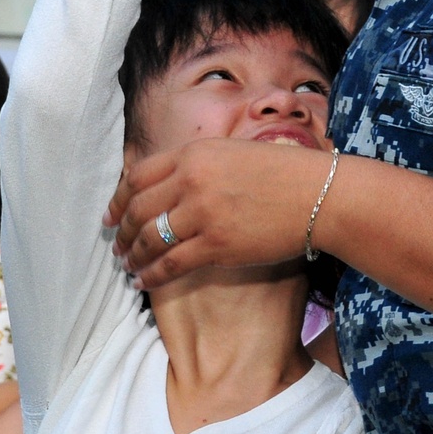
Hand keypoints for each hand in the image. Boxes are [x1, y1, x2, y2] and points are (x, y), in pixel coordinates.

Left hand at [105, 139, 328, 289]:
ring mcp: (202, 213)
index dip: (118, 200)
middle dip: (122, 231)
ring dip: (133, 255)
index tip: (111, 216)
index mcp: (195, 153)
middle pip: (138, 209)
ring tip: (128, 266)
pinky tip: (143, 281)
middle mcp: (192, 180)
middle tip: (117, 245)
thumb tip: (173, 183)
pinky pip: (170, 264)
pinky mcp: (216, 245)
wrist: (321, 196)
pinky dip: (151, 275)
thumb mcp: (236, 152)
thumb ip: (201, 164)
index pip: (138, 176)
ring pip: (150, 239)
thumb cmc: (287, 174)